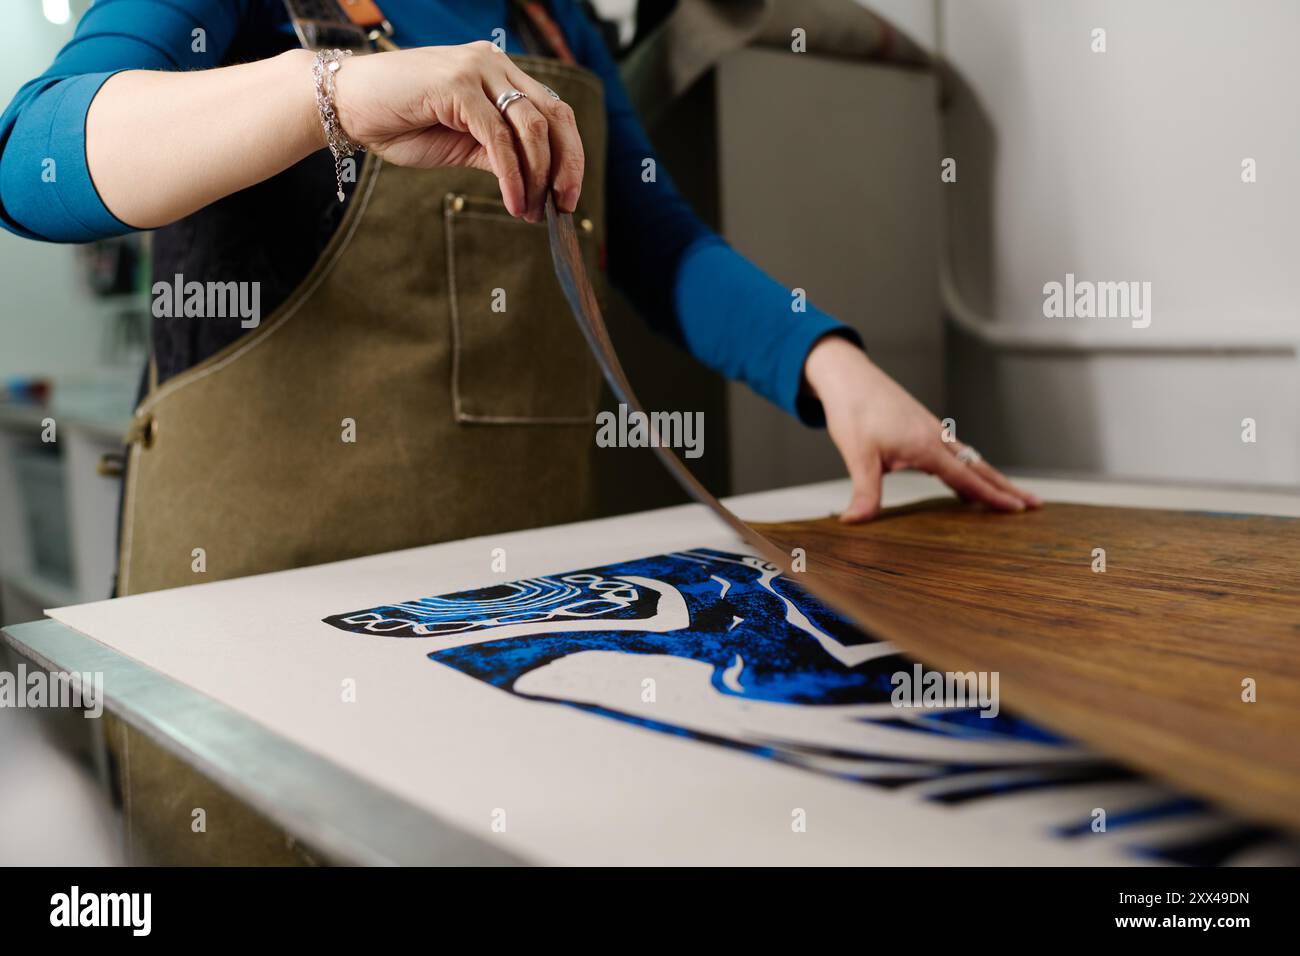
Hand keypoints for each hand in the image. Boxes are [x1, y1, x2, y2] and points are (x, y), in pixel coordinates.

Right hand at [330, 42, 583, 221]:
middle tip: (564, 207)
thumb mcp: (462, 145)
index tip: (567, 196)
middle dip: (566, 165)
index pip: (553, 111)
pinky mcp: (458, 86)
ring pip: (531, 127)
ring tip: (530, 211)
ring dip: (537, 176)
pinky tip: (514, 202)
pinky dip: (512, 175)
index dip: (569, 155)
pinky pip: (498, 137)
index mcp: (500, 74)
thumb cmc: (400, 123)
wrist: (346, 106)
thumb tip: (538, 185)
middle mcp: (494, 65)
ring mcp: (477, 70)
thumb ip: (499, 155)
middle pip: (554, 115)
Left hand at [803, 336, 1041, 521]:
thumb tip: (855, 522)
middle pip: (979, 467)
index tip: (1018, 509)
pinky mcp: (924, 428)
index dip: (993, 496)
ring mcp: (933, 431)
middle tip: (1034, 504)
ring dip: (990, 478)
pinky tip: (964, 481)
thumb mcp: (858, 456)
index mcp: (926, 446)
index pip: (967, 477)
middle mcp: (937, 437)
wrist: (849, 377)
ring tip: (1009, 495)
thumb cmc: (854, 411)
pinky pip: (955, 453)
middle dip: (1007, 487)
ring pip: (970, 459)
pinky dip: (968, 468)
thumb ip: (864, 492)